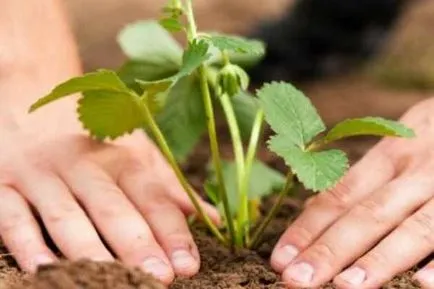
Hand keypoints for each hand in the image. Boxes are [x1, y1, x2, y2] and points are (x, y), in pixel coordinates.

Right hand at [0, 111, 218, 284]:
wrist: (30, 103)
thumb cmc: (92, 141)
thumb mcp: (135, 153)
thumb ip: (169, 187)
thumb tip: (214, 219)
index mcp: (121, 157)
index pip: (152, 197)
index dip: (172, 232)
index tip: (189, 266)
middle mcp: (83, 164)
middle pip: (113, 207)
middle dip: (137, 244)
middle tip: (160, 278)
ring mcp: (42, 174)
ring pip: (66, 215)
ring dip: (90, 249)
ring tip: (113, 281)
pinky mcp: (3, 184)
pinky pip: (13, 217)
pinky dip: (27, 243)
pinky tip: (44, 270)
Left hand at [270, 98, 433, 288]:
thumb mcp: (400, 143)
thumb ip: (367, 176)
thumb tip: (318, 211)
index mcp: (389, 155)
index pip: (339, 195)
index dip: (308, 227)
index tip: (280, 257)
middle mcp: (417, 168)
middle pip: (368, 213)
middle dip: (331, 250)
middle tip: (296, 279)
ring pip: (415, 226)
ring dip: (380, 258)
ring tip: (346, 287)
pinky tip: (423, 284)